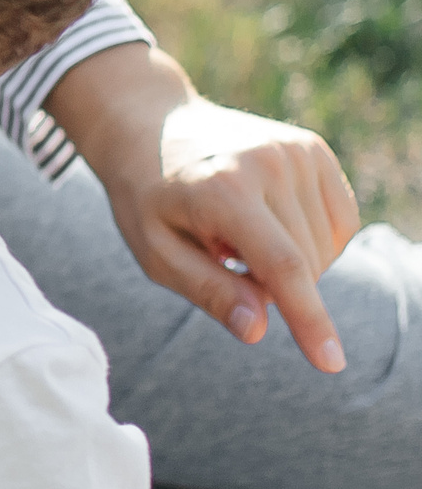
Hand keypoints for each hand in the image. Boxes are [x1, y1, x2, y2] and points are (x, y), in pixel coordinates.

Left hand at [121, 99, 362, 369]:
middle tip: (222, 257)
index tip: (331, 363)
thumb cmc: (147, 198)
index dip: (310, 319)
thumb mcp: (155, 250)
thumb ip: (207, 290)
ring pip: (326, 248)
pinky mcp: (312, 149)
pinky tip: (269, 221)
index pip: (283, 266)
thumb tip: (256, 330)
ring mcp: (294, 150)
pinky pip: (340, 222)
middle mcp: (266, 163)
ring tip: (237, 232)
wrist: (147, 125)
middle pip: (306, 265)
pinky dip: (313, 238)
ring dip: (292, 261)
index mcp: (223, 189)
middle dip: (274, 285)